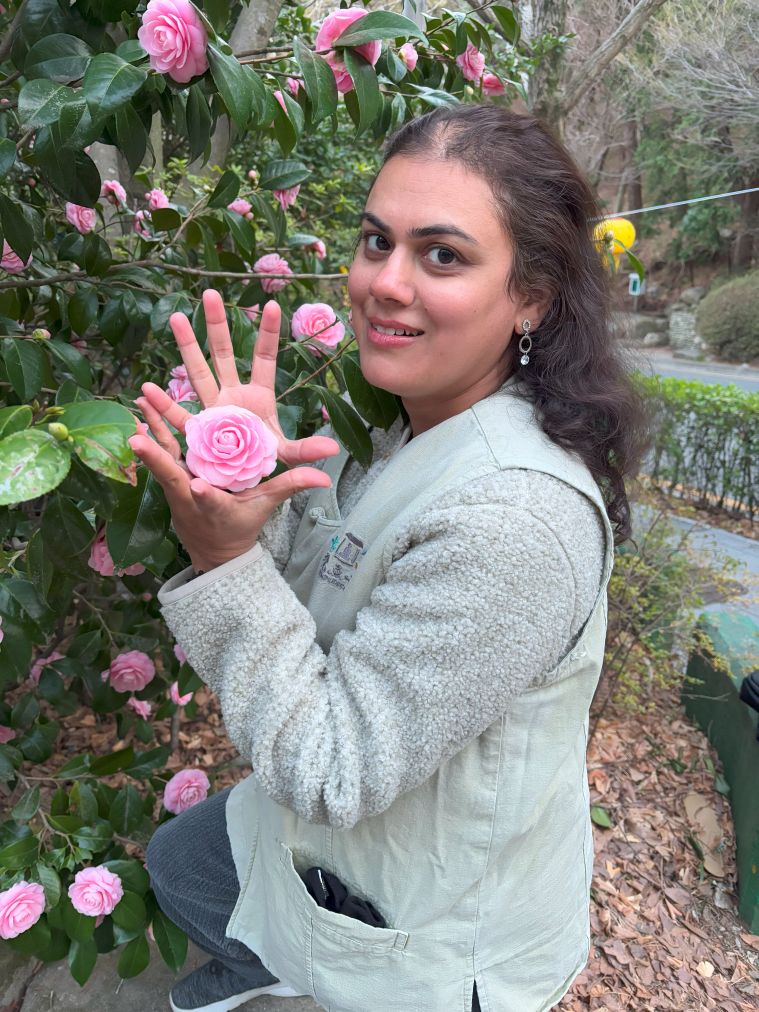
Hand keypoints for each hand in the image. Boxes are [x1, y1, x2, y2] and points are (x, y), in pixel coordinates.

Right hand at [129, 290, 339, 571]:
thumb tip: (331, 452)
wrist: (238, 497)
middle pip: (224, 354)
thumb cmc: (261, 475)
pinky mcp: (193, 431)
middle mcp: (231, 397)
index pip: (266, 360)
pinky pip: (175, 416)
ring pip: (196, 371)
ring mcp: (210, 410)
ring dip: (186, 346)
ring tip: (176, 317)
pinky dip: (161, 406)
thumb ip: (302, 456)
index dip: (268, 334)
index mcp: (258, 400)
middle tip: (211, 293)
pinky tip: (145, 391)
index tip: (272, 304)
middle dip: (217, 325)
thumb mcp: (282, 463)